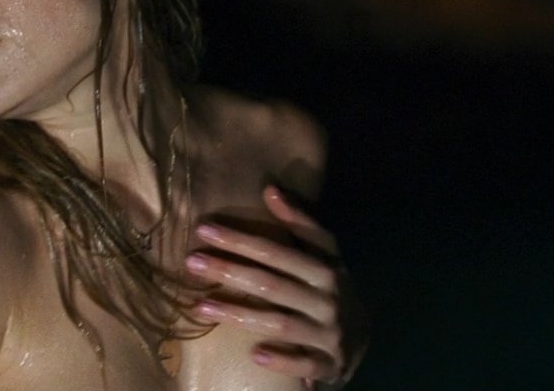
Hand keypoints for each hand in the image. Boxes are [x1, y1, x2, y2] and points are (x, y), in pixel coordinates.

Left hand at [185, 185, 368, 387]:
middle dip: (231, 270)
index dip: (243, 239)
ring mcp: (329, 332)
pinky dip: (282, 360)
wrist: (361, 338)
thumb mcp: (324, 254)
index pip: (280, 250)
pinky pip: (304, 362)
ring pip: (281, 322)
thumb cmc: (330, 288)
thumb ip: (301, 224)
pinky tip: (255, 354)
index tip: (206, 228)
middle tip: (193, 261)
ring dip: (241, 314)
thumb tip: (270, 189)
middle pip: (273, 283)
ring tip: (201, 305)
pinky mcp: (329, 364)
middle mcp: (328, 298)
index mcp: (327, 268)